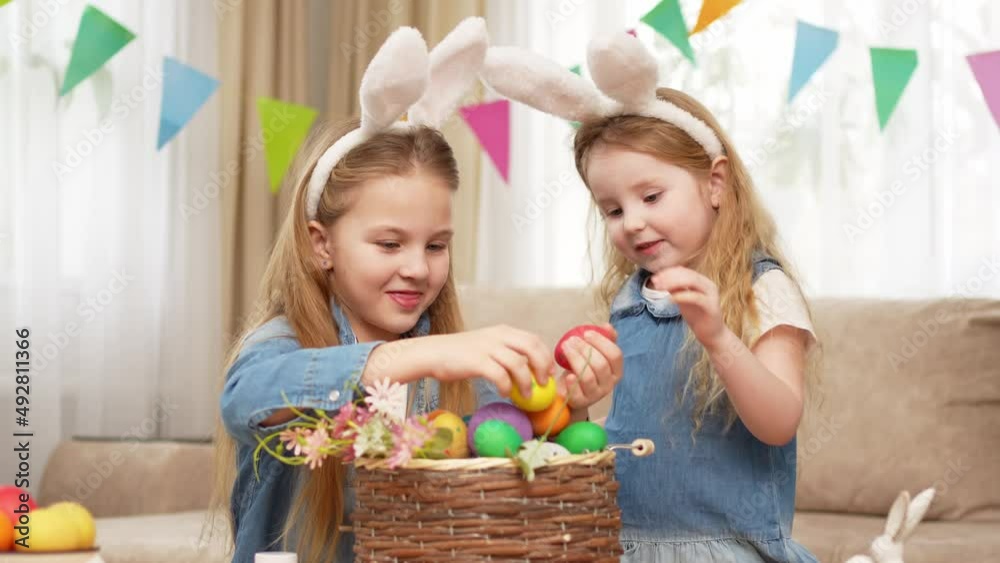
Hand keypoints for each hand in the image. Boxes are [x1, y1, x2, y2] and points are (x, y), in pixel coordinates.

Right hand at [422, 325, 553, 397]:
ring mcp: (487, 348)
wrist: (433, 353)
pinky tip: (504, 393)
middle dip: (542, 367)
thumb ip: (506, 352)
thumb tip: (527, 369)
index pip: (534, 339)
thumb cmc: (460, 354)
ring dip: (526, 382)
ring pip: (518, 364)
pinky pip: (500, 376)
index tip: (549, 372)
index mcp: (503, 331)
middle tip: (543, 383)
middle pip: (532, 348)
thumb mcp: (487, 345)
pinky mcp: (477, 361)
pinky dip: (507, 387)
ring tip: (526, 395)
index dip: (545, 356)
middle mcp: (498, 336)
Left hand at [558, 323, 622, 409]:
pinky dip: (572, 382)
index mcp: (616, 371)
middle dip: (584, 349)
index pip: (615, 355)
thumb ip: (604, 339)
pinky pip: (577, 392)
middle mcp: (609, 384)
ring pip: (587, 376)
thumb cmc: (584, 369)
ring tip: (565, 348)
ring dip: (575, 359)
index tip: (586, 333)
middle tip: (571, 340)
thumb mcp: (595, 353)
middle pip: (600, 365)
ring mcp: (595, 394)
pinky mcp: (581, 402)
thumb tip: (607, 326)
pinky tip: (567, 374)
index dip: (601, 342)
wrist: (570, 391)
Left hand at [649, 266, 726, 348]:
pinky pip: (695, 297)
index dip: (668, 272)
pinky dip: (681, 296)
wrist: (711, 335)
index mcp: (702, 281)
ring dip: (673, 283)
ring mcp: (711, 294)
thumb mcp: (683, 300)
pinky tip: (670, 299)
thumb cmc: (696, 316)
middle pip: (687, 274)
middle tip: (655, 282)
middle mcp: (709, 285)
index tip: (655, 278)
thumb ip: (676, 289)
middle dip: (669, 276)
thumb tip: (662, 279)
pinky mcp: (711, 306)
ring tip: (660, 288)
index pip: (684, 271)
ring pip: (692, 281)